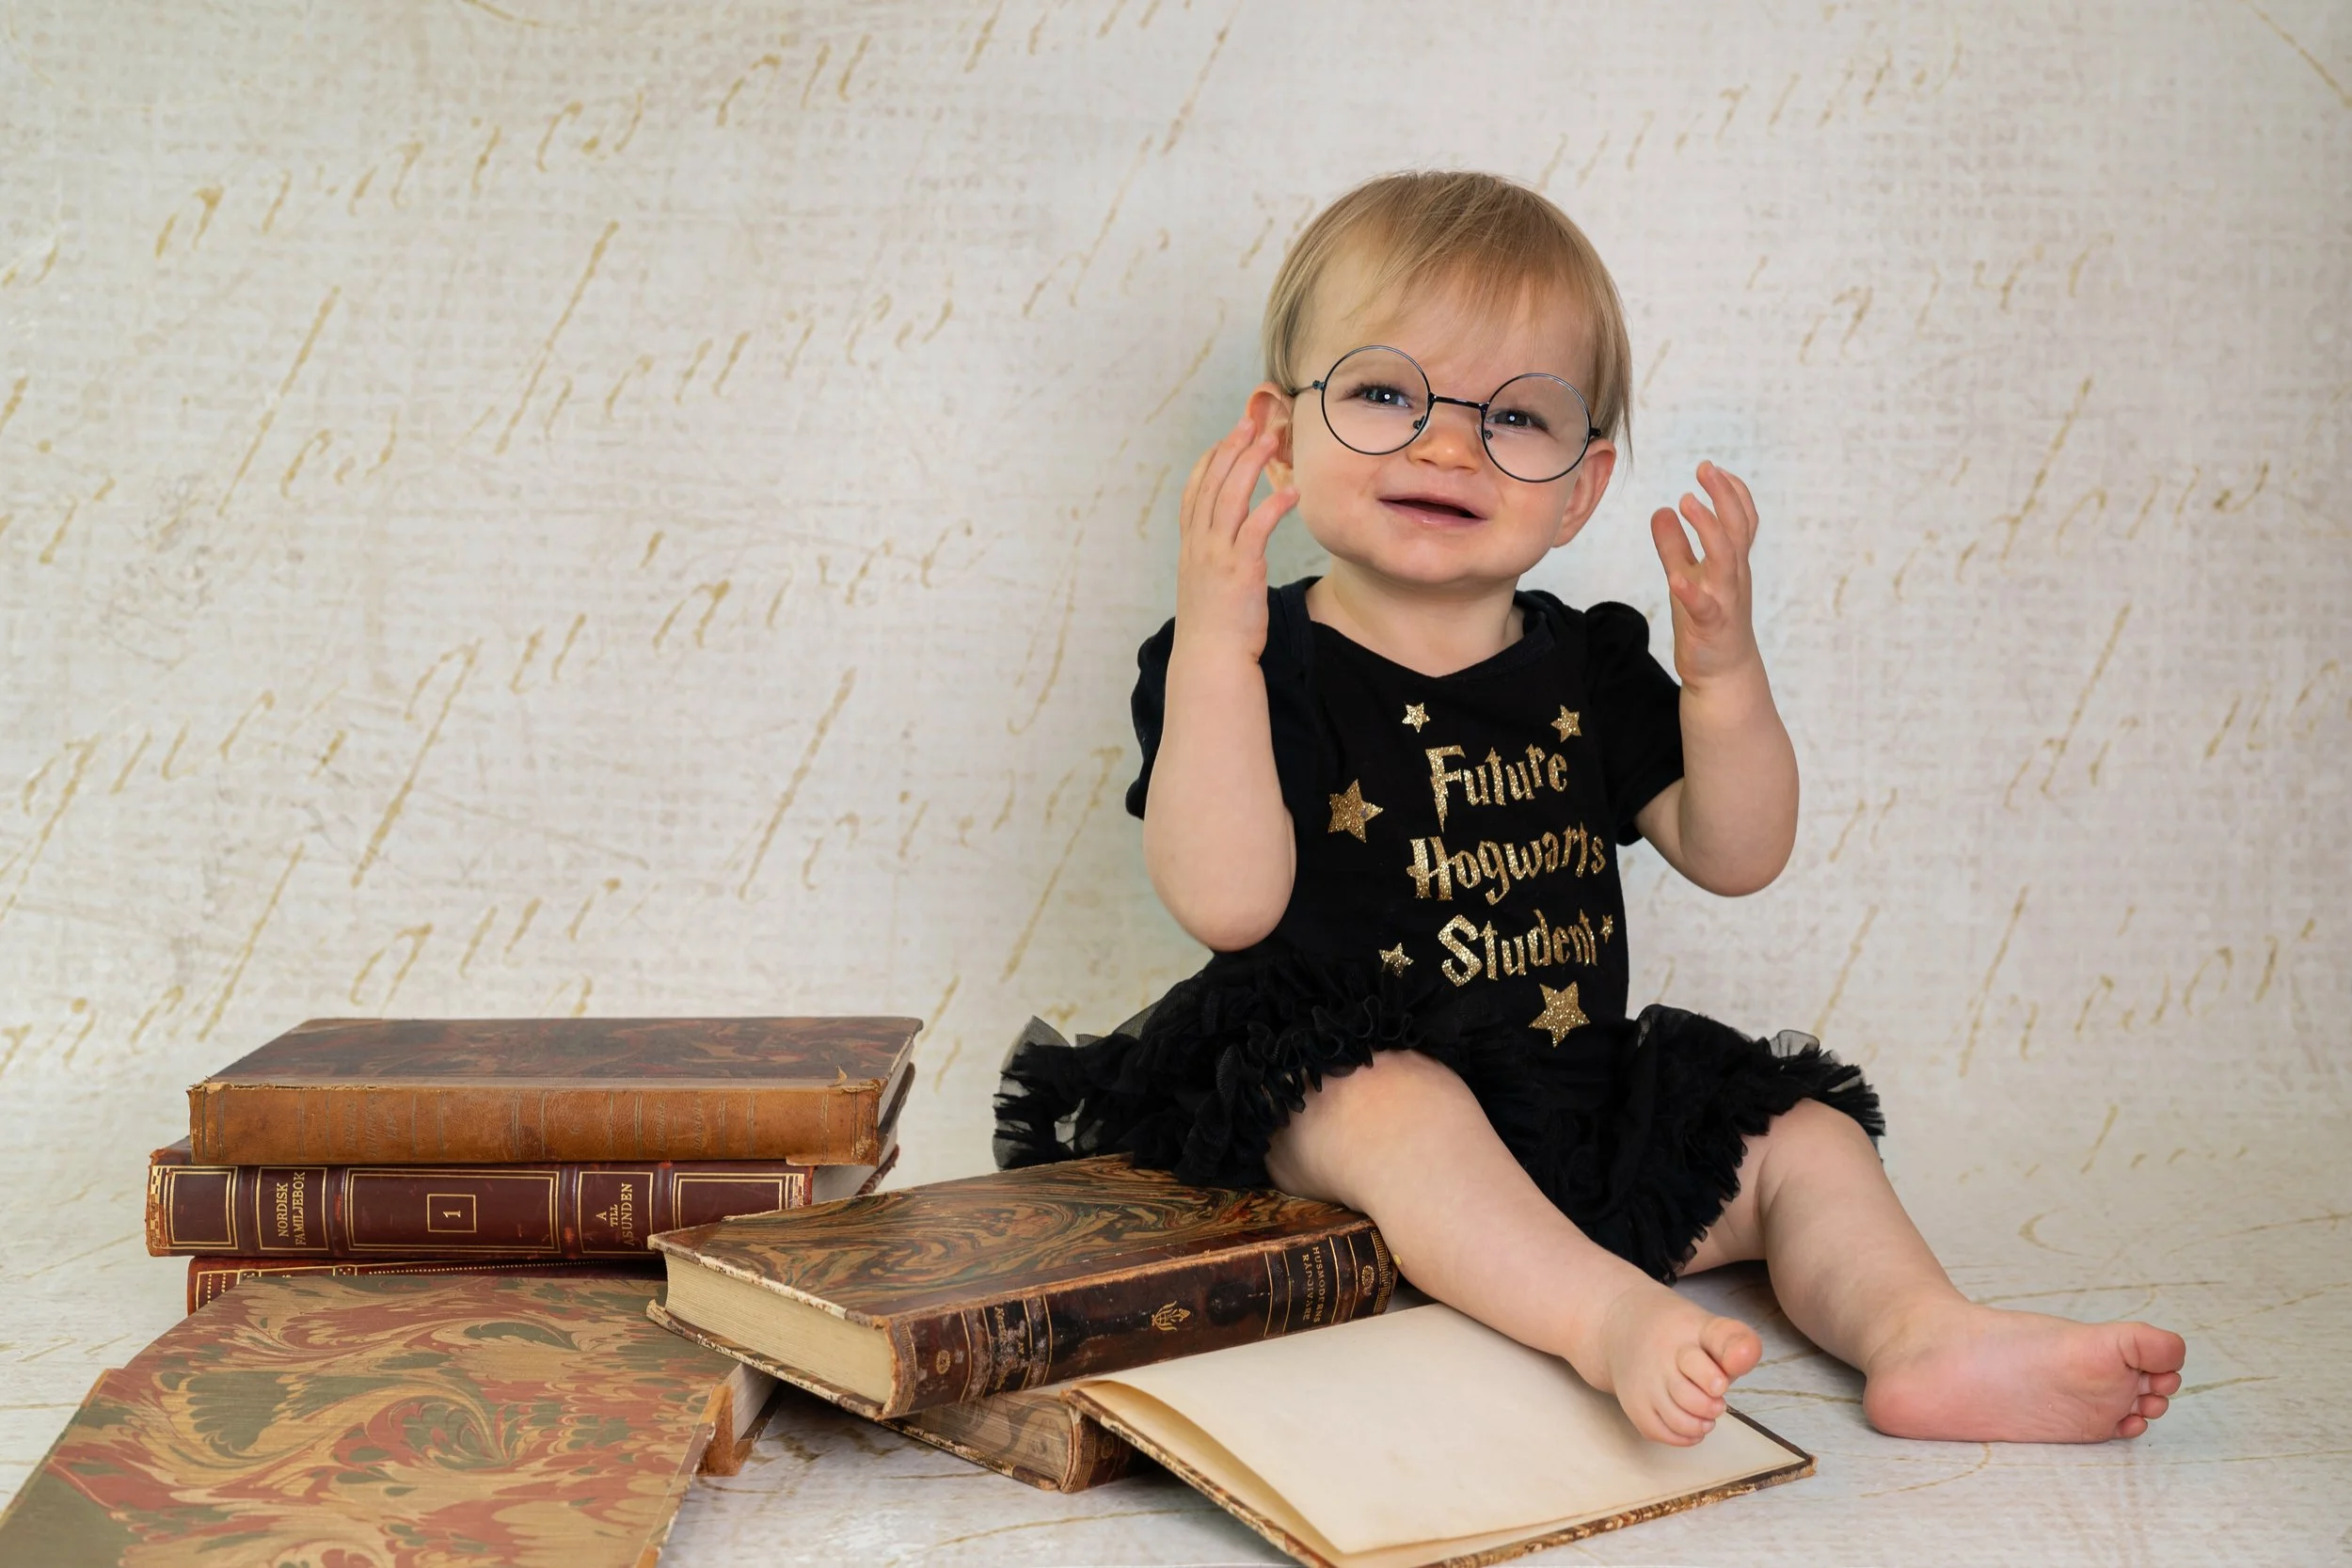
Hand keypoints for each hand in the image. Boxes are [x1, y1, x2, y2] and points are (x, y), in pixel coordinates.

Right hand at [1173, 411, 1297, 660]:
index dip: (1211, 459)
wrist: (1210, 658)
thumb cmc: (1215, 627)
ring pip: (1230, 496)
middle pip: (1212, 483)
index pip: (1195, 490)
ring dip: (1251, 464)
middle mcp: (1199, 544)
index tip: (1227, 437)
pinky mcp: (1240, 569)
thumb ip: (1214, 558)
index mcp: (1190, 546)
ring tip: (1271, 440)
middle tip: (1250, 421)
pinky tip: (1291, 491)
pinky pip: (1256, 528)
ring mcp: (1217, 555)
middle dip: (1231, 448)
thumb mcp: (1206, 584)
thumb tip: (1230, 545)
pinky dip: (1273, 506)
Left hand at [1649, 461, 1762, 687]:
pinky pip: (1704, 607)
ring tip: (1686, 502)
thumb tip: (1661, 510)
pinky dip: (1691, 591)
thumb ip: (1674, 545)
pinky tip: (1675, 578)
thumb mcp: (1687, 575)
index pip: (1741, 520)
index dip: (1731, 492)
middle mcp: (1734, 576)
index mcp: (1731, 562)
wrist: (1722, 672)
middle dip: (1723, 496)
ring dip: (1708, 529)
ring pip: (1725, 559)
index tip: (1712, 468)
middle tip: (1705, 469)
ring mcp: (1725, 600)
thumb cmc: (1705, 619)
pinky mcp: (1711, 626)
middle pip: (1736, 529)